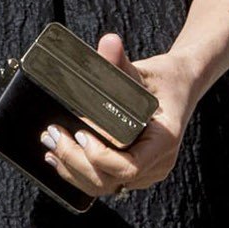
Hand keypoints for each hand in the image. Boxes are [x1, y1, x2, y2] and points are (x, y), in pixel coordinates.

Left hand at [40, 33, 202, 201]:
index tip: (79, 131)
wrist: (179, 87)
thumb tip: (109, 41)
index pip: (129, 166)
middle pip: (111, 179)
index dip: (100, 155)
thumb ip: (121, 61)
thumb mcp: (143, 69)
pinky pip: (105, 180)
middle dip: (75, 161)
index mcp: (163, 141)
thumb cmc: (163, 79)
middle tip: (52, 135)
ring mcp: (146, 171)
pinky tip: (57, 158)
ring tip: (49, 145)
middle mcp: (157, 163)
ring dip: (72, 170)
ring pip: (105, 185)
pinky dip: (79, 173)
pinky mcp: (133, 171)